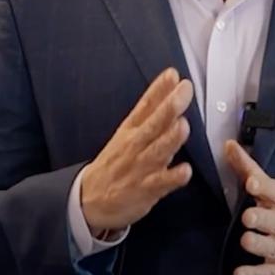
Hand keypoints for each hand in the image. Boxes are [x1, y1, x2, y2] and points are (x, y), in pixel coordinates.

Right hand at [81, 67, 193, 231]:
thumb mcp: (127, 133)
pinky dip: (173, 178)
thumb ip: (151, 112)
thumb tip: (172, 88)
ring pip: (157, 151)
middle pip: (153, 124)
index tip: (172, 75)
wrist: (89, 199)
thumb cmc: (115, 162)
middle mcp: (135, 145)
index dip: (158, 89)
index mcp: (130, 130)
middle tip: (184, 90)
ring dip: (170, 139)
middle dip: (169, 106)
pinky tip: (185, 171)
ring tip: (183, 125)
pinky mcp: (146, 190)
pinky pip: (161, 184)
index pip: (145, 105)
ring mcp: (140, 168)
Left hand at [225, 140, 274, 274]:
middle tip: (248, 216)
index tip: (252, 182)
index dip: (265, 188)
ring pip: (274, 248)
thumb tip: (229, 146)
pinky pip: (268, 274)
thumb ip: (251, 170)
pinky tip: (239, 274)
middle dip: (264, 219)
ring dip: (260, 245)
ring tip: (247, 240)